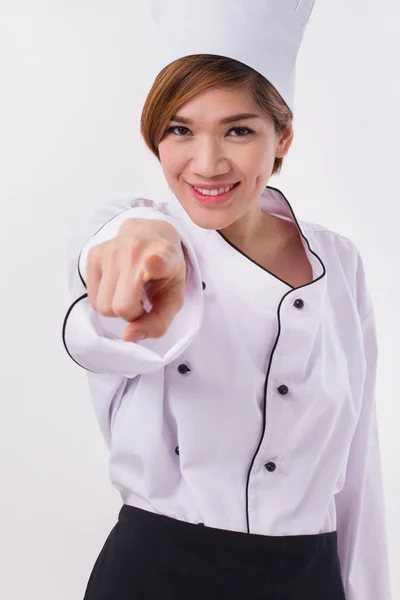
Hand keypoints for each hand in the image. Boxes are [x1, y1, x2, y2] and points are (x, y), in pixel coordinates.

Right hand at [86, 218, 186, 341]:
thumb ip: (158, 324)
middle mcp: (135, 250)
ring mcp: (111, 250)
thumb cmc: (165, 273)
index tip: (152, 262)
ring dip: (116, 307)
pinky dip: (105, 299)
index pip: (158, 261)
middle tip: (141, 301)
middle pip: (120, 307)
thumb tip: (128, 336)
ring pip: (102, 306)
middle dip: (130, 314)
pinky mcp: (93, 254)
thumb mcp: (173, 299)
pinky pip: (92, 298)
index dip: (155, 264)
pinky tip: (118, 285)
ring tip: (129, 292)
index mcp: (164, 258)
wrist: (151, 234)